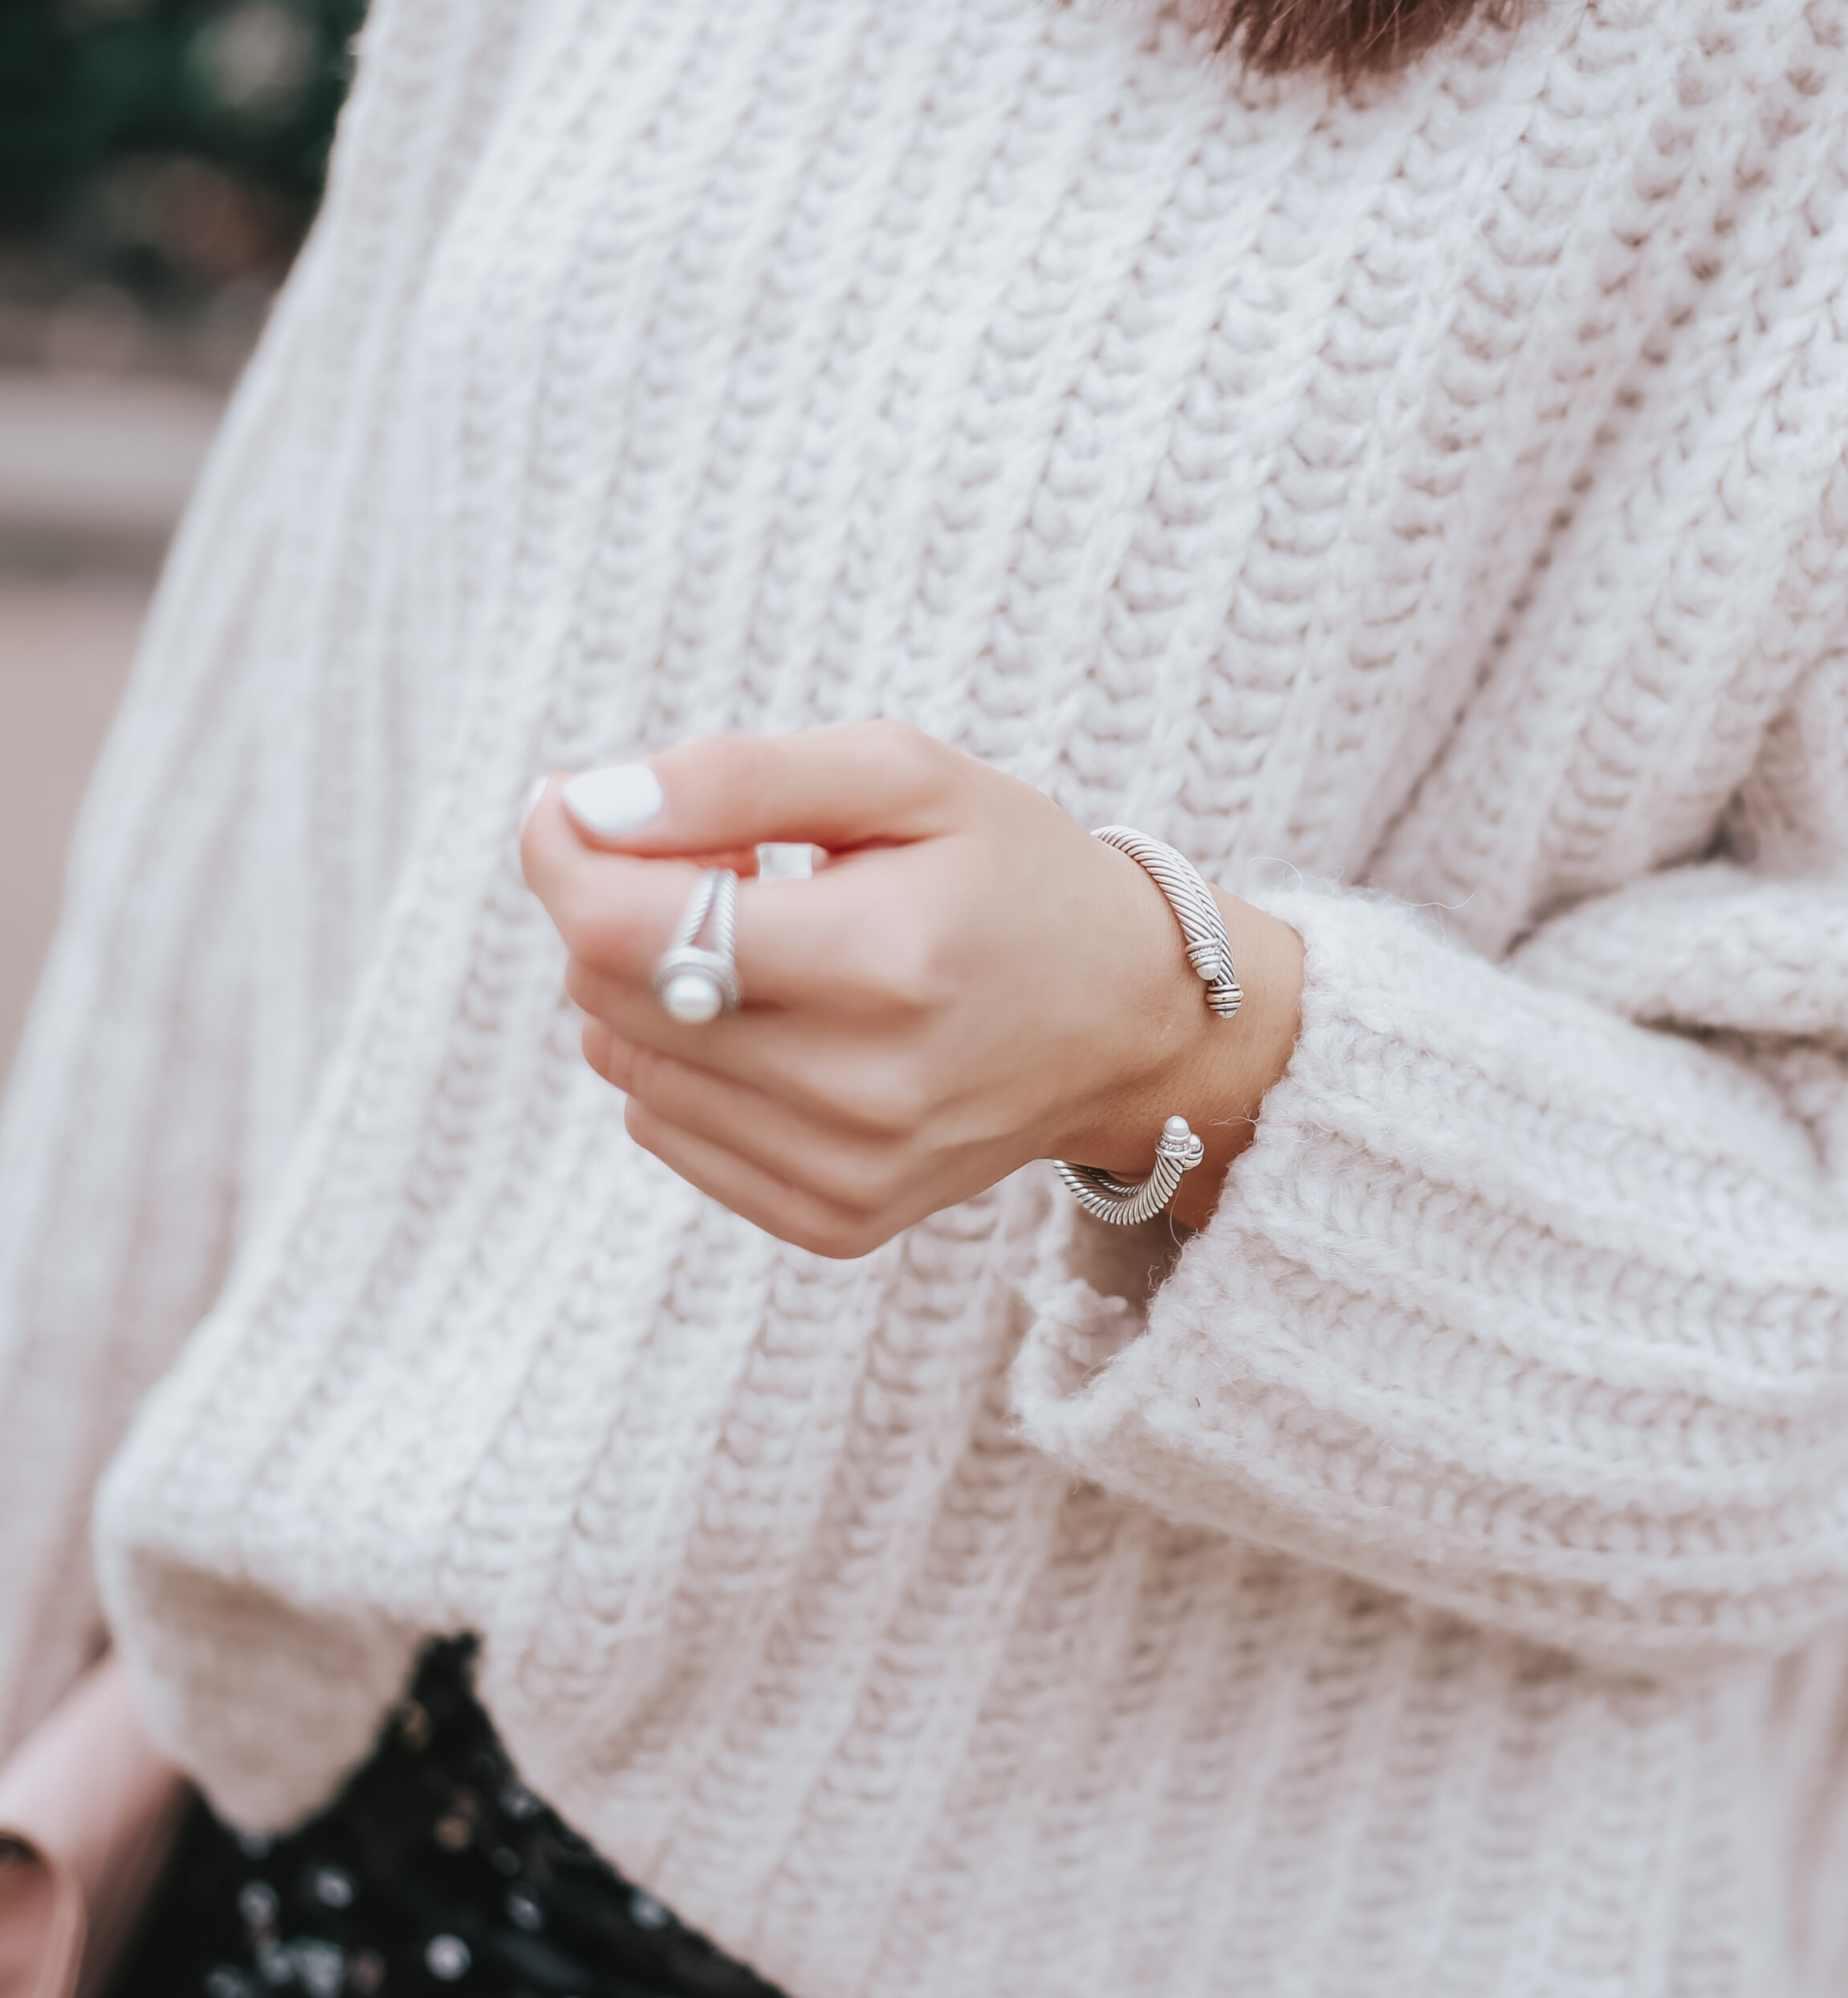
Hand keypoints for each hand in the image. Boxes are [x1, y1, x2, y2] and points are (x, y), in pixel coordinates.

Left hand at [521, 722, 1303, 1258]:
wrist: (1129, 1023)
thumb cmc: (1015, 876)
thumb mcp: (904, 776)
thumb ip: (735, 777)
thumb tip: (580, 807)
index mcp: (886, 960)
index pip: (623, 930)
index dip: (567, 854)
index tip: (581, 806)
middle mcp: (863, 1089)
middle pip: (609, 994)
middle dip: (621, 904)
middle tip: (718, 862)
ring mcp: (848, 1172)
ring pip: (626, 1064)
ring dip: (651, 984)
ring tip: (763, 942)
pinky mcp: (835, 1220)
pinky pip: (665, 1129)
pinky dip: (684, 1061)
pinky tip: (774, 1018)